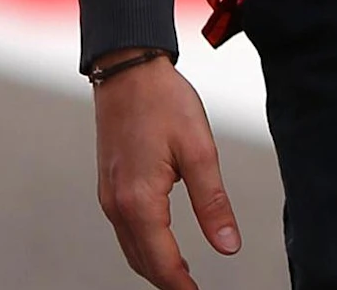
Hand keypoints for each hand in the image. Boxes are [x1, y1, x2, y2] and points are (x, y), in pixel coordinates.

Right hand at [94, 56, 240, 289]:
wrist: (127, 68)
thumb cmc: (164, 102)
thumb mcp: (199, 150)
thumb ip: (213, 203)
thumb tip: (228, 246)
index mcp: (139, 200)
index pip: (161, 261)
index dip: (181, 285)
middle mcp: (116, 205)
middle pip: (142, 262)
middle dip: (167, 281)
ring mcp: (107, 196)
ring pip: (130, 248)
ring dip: (155, 266)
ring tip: (183, 276)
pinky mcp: (107, 185)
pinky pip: (124, 230)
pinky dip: (143, 246)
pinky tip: (162, 245)